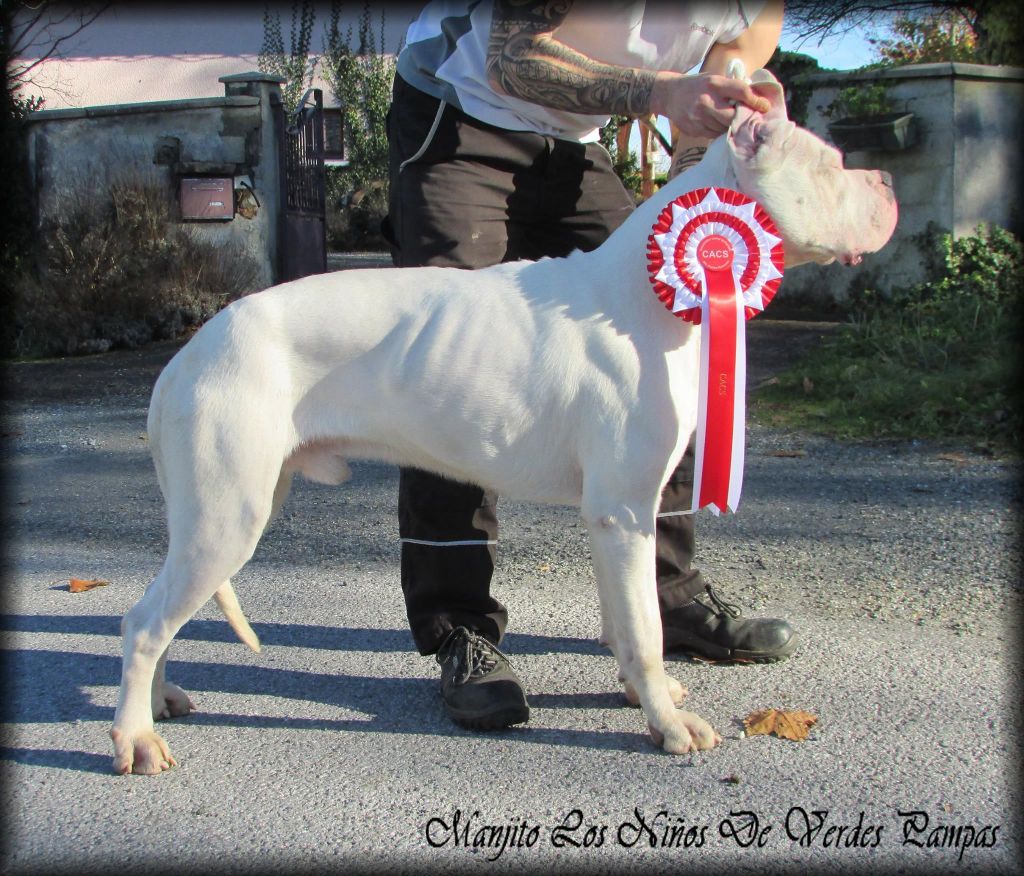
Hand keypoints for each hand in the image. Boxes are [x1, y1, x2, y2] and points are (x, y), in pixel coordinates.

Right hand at [650, 72, 770, 138]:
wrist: (669, 95)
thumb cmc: (697, 86)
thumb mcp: (713, 79)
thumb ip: (731, 88)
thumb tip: (756, 99)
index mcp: (714, 84)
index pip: (741, 92)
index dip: (755, 101)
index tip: (765, 107)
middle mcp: (706, 101)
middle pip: (732, 117)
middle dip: (741, 119)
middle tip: (748, 119)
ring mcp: (698, 118)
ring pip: (723, 129)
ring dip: (729, 127)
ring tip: (729, 121)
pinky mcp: (693, 130)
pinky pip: (713, 134)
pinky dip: (718, 130)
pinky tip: (715, 124)